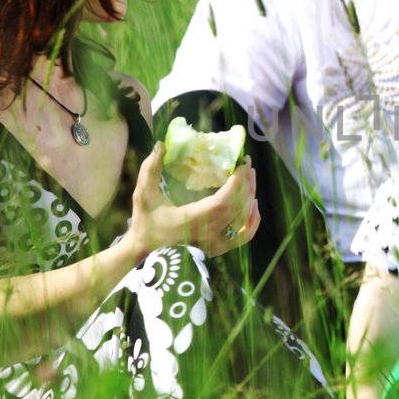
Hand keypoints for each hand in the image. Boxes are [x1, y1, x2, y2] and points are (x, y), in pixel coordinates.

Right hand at [128, 145, 260, 257]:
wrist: (145, 254)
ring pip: (243, 219)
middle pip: (237, 207)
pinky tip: (254, 206)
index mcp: (193, 220)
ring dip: (249, 196)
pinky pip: (243, 237)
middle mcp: (209, 234)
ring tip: (250, 177)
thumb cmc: (145, 224)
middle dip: (245, 183)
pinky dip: (253, 222)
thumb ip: (151, 169)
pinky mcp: (218, 249)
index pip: (224, 201)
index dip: (236, 182)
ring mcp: (216, 244)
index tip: (241, 163)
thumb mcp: (143, 195)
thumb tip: (160, 145)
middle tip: (246, 164)